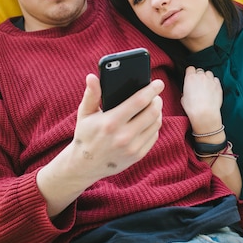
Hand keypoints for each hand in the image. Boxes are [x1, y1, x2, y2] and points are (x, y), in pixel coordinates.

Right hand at [37, 73, 162, 216]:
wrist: (84, 165)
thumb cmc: (85, 134)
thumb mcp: (84, 114)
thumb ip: (91, 94)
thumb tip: (92, 77)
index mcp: (111, 122)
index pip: (138, 102)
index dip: (151, 90)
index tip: (158, 83)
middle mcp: (123, 136)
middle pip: (152, 112)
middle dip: (157, 100)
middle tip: (156, 94)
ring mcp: (132, 148)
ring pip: (156, 124)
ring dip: (157, 112)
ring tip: (153, 105)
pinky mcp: (138, 155)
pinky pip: (154, 136)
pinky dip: (154, 125)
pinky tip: (149, 120)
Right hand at [181, 66, 222, 134]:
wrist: (204, 114)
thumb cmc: (193, 108)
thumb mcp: (183, 98)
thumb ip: (186, 90)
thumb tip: (188, 91)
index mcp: (190, 78)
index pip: (190, 68)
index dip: (190, 73)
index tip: (190, 77)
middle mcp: (201, 76)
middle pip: (200, 70)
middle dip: (199, 76)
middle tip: (198, 84)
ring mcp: (210, 80)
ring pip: (209, 74)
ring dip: (207, 78)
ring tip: (205, 87)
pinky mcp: (218, 85)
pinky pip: (216, 80)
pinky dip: (214, 83)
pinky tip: (212, 90)